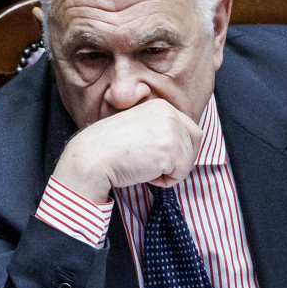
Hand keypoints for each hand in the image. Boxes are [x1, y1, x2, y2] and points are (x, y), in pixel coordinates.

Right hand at [53, 99, 201, 201]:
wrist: (92, 156)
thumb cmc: (108, 148)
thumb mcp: (138, 127)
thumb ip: (159, 129)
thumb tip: (181, 146)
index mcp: (161, 106)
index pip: (190, 129)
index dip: (180, 148)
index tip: (160, 157)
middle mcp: (170, 114)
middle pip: (194, 143)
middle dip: (179, 159)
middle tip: (154, 165)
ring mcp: (171, 131)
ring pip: (188, 161)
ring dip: (169, 171)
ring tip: (143, 166)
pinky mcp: (170, 151)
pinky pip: (180, 175)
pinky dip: (164, 181)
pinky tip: (143, 172)